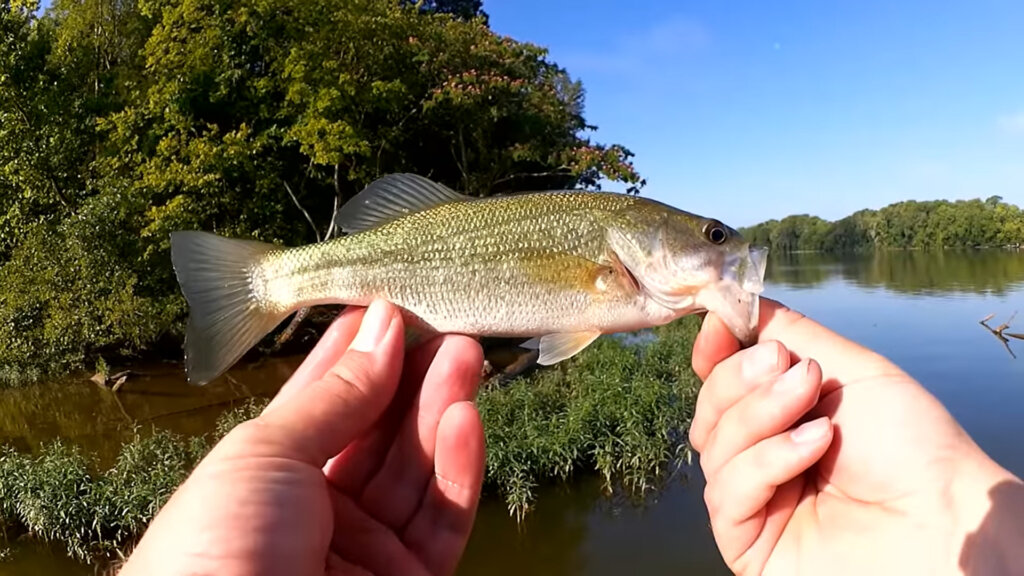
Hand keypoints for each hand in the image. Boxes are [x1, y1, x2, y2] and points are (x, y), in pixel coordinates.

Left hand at [120, 300, 485, 575]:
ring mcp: (367, 549)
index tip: (393, 307)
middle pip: (381, 433)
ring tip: (467, 353)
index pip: (328, 402)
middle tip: (448, 325)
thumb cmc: (216, 543)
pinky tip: (465, 417)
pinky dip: (457, 469)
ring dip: (443, 410)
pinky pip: (441, 520)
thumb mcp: (266, 453)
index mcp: (272, 476)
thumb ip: (337, 395)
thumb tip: (382, 326)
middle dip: (414, 377)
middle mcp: (321, 510)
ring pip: (417, 471)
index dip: (360, 354)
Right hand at [689, 297, 1023, 574]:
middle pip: (710, 408)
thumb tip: (734, 302)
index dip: (714, 351)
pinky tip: (813, 447)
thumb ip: (790, 333)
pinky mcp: (746, 542)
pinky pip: (726, 492)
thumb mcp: (850, 368)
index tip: (719, 324)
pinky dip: (767, 461)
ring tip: (819, 416)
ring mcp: (752, 500)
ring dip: (762, 417)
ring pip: (713, 445)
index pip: (720, 380)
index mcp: (780, 415)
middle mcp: (760, 455)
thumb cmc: (912, 447)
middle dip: (742, 381)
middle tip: (795, 371)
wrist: (945, 518)